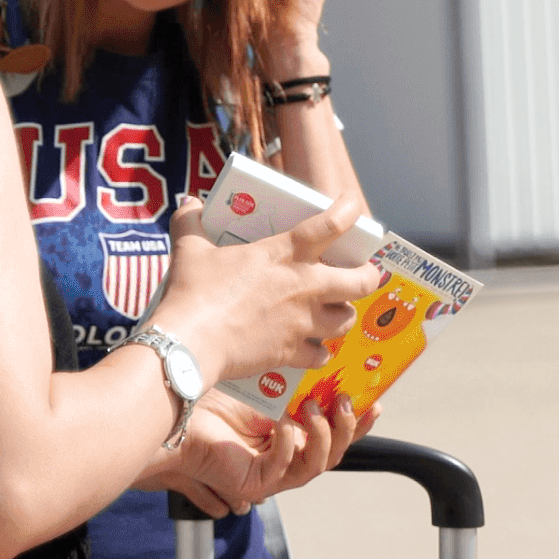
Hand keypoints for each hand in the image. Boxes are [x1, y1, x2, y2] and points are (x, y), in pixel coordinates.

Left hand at [145, 392, 367, 517]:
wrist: (176, 415)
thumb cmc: (213, 398)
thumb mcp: (266, 383)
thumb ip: (296, 378)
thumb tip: (324, 352)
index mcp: (292, 438)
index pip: (334, 435)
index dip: (357, 423)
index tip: (374, 403)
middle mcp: (286, 460)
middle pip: (333, 454)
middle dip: (345, 429)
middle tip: (344, 402)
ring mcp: (272, 475)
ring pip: (315, 466)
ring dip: (321, 436)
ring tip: (314, 410)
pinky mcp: (255, 483)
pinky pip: (284, 468)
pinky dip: (287, 443)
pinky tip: (283, 423)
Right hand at [150, 192, 372, 380]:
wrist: (189, 343)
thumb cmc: (192, 293)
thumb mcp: (190, 250)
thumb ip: (191, 223)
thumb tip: (189, 203)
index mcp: (285, 253)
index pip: (331, 224)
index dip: (350, 211)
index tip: (354, 206)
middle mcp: (305, 286)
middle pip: (362, 281)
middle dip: (369, 276)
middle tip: (361, 274)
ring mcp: (303, 322)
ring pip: (347, 320)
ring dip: (344, 315)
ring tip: (335, 312)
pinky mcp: (293, 353)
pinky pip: (321, 355)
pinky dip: (319, 353)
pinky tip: (312, 349)